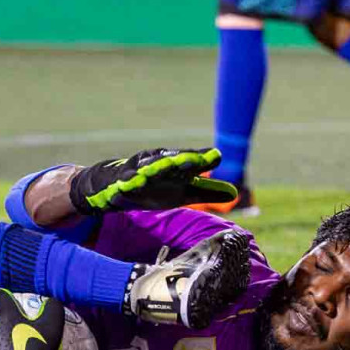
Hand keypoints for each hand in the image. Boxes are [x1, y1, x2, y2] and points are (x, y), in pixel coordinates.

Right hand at [68, 147, 236, 214]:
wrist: (114, 188)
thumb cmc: (153, 188)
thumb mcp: (181, 192)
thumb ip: (206, 191)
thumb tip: (235, 193)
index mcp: (174, 168)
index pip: (191, 164)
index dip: (202, 160)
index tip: (216, 156)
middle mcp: (158, 166)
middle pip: (173, 162)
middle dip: (184, 160)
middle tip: (196, 159)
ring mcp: (139, 173)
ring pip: (151, 168)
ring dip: (159, 166)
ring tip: (171, 163)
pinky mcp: (122, 182)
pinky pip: (128, 181)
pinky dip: (132, 180)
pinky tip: (136, 180)